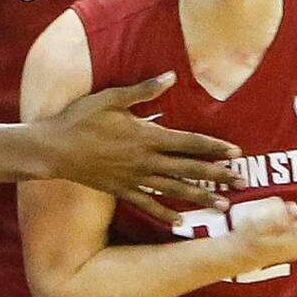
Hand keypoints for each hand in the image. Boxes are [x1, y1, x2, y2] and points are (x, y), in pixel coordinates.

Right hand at [35, 72, 246, 223]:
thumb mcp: (112, 98)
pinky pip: (148, 204)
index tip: (236, 152)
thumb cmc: (81, 118)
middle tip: (241, 181)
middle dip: (217, 174)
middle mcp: (145, 160)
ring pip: (174, 189)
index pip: (189, 142)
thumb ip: (144, 90)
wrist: (54, 148)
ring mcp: (134, 178)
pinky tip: (181, 221)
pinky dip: (165, 213)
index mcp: (147, 136)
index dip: (214, 147)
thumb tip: (171, 76)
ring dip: (200, 197)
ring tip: (223, 205)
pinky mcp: (121, 190)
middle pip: (189, 168)